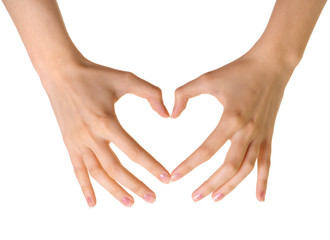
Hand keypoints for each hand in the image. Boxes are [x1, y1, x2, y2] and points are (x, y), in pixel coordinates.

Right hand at [40, 59, 170, 207]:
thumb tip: (168, 114)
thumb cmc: (96, 75)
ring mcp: (78, 142)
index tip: (166, 178)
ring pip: (97, 174)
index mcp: (106, 121)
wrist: (62, 73)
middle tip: (153, 198)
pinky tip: (93, 203)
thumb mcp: (126, 78)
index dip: (151, 166)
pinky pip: (77, 170)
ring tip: (130, 203)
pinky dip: (85, 188)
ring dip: (114, 190)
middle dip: (136, 185)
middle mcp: (90, 136)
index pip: (133, 151)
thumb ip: (151, 93)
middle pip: (115, 168)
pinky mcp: (69, 144)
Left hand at [170, 50, 293, 201]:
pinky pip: (266, 163)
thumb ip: (184, 94)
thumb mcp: (207, 79)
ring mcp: (260, 136)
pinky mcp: (268, 136)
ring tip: (215, 198)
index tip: (175, 176)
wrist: (270, 66)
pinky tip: (258, 198)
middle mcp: (247, 132)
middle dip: (209, 184)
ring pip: (246, 169)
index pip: (206, 150)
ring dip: (231, 186)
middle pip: (228, 167)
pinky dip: (263, 182)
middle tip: (193, 197)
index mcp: (231, 119)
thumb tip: (172, 115)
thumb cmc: (238, 71)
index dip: (188, 165)